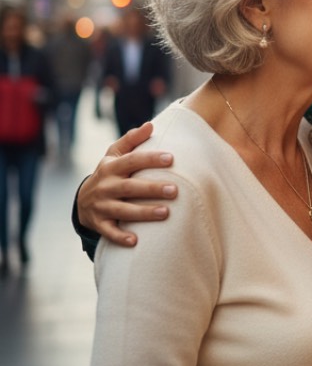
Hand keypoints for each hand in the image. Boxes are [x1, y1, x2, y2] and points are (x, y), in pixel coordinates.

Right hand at [77, 123, 177, 245]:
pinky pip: (109, 231)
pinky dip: (120, 236)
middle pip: (130, 187)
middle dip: (152, 189)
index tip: (171, 158)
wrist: (83, 201)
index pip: (132, 161)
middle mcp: (105, 186)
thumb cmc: (108, 174)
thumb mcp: (113, 155)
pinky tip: (135, 241)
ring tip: (165, 213)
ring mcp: (101, 205)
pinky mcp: (99, 223)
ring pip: (123, 210)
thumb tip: (150, 125)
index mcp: (111, 167)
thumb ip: (131, 140)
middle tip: (175, 190)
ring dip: (143, 213)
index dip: (150, 159)